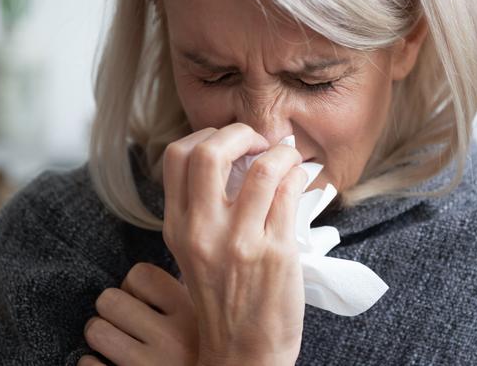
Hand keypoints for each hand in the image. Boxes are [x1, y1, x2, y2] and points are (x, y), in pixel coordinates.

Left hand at [79, 262, 198, 365]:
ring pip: (95, 331)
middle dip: (112, 311)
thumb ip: (185, 301)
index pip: (140, 274)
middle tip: (126, 324)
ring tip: (117, 346)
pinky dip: (92, 365)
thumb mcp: (208, 326)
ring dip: (101, 337)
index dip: (134, 287)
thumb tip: (147, 278)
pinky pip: (86, 365)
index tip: (142, 301)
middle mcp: (172, 339)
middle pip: (109, 299)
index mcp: (193, 315)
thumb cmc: (203, 354)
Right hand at [161, 123, 306, 365]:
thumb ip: (203, 208)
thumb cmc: (223, 300)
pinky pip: (290, 192)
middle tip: (257, 142)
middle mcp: (202, 231)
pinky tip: (300, 179)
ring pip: (262, 168)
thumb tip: (238, 157)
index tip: (230, 143)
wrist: (243, 353)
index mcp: (177, 227)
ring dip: (282, 152)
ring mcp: (240, 241)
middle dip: (240, 132)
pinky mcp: (275, 252)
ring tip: (287, 158)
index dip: (206, 135)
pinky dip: (299, 174)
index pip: (176, 156)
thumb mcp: (195, 252)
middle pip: (209, 151)